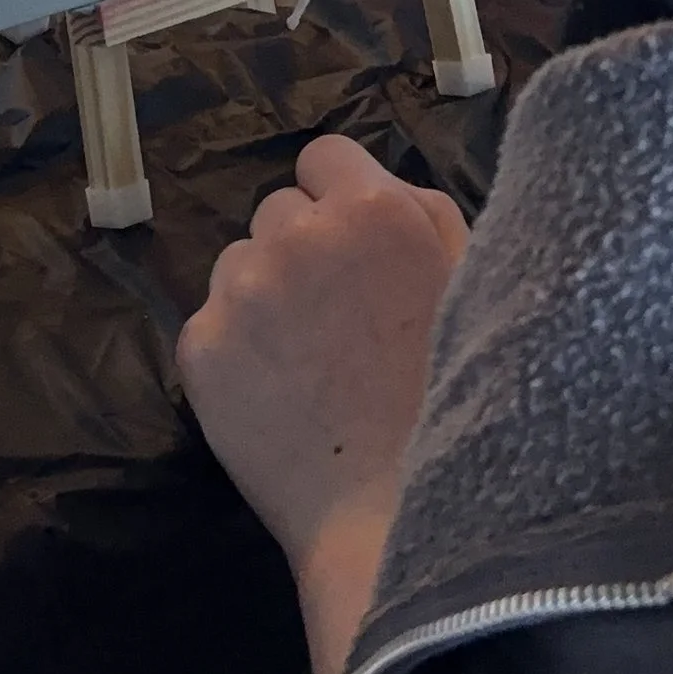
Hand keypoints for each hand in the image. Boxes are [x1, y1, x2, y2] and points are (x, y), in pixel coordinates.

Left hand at [176, 138, 466, 673]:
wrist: (397, 516)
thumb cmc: (456, 405)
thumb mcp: (472, 289)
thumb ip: (425, 218)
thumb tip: (382, 187)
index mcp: (374, 212)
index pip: (325, 157)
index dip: (342, 200)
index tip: (356, 249)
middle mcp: (297, 234)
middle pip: (280, 212)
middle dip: (304, 250)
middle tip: (340, 319)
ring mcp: (241, 290)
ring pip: (241, 264)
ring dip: (266, 296)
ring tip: (311, 364)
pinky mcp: (200, 347)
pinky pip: (213, 323)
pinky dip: (237, 352)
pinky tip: (278, 396)